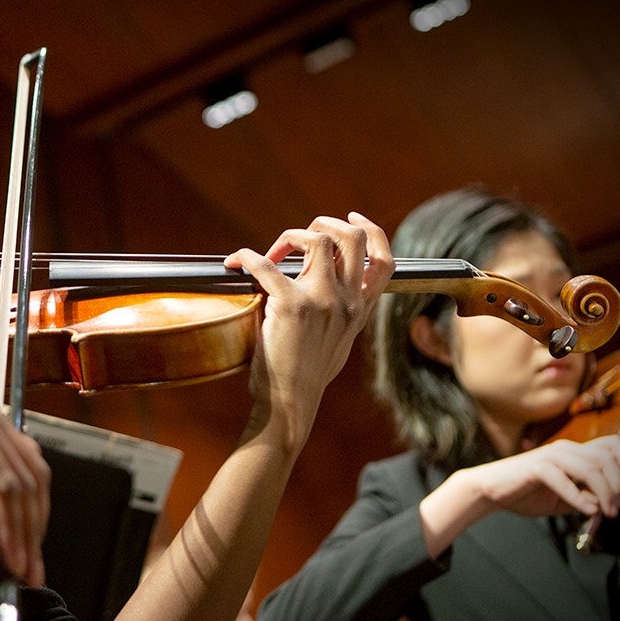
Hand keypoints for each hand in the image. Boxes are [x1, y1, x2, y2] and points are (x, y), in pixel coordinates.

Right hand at [0, 379, 49, 584]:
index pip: (25, 464)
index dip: (33, 510)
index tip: (28, 548)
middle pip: (33, 475)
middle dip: (35, 527)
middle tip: (30, 568)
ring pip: (22, 484)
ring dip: (25, 533)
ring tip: (20, 567)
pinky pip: (2, 486)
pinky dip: (9, 524)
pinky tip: (5, 550)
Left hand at [226, 212, 393, 442]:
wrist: (291, 401)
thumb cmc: (307, 375)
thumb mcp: (341, 341)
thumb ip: (342, 311)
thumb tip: (328, 287)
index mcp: (360, 309)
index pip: (384, 260)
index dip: (371, 231)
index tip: (352, 218)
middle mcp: (347, 301)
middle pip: (350, 238)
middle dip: (323, 224)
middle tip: (298, 237)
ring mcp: (321, 300)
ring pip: (316, 239)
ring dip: (290, 236)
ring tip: (271, 253)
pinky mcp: (290, 304)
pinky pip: (264, 263)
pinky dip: (245, 256)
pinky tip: (235, 263)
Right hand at [463, 434, 619, 519]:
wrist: (490, 491)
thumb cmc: (527, 492)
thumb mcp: (566, 497)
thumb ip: (585, 496)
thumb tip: (604, 502)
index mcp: (574, 451)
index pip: (613, 445)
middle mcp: (565, 448)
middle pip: (608, 459)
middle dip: (619, 486)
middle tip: (615, 509)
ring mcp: (551, 456)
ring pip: (591, 468)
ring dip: (604, 493)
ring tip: (604, 512)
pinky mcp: (536, 467)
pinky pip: (565, 480)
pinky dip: (579, 498)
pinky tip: (585, 510)